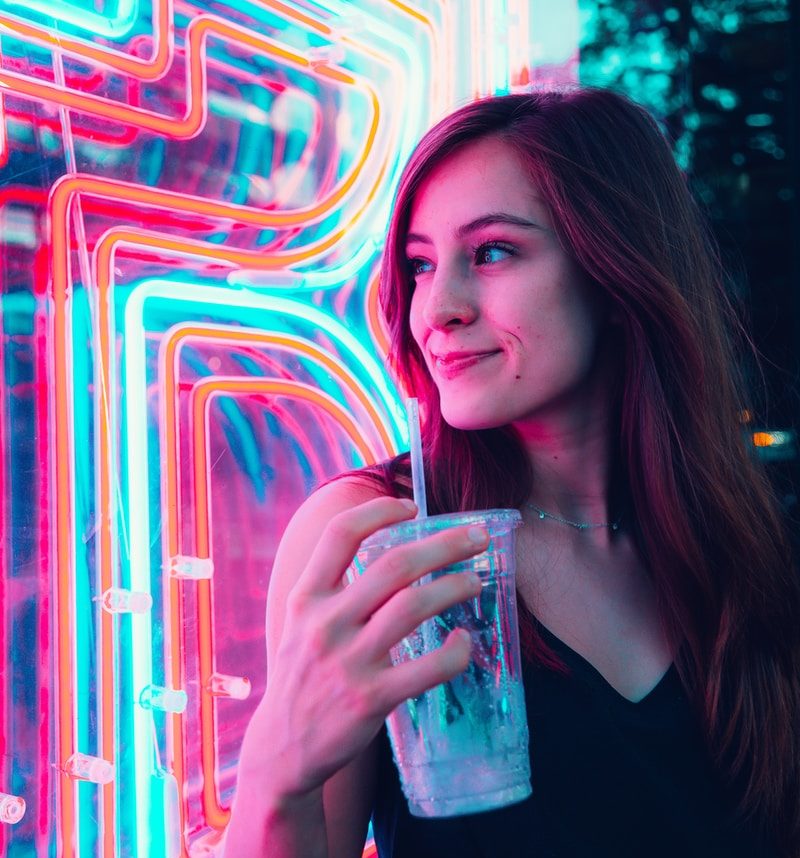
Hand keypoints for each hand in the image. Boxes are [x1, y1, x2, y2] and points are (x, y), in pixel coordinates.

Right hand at [244, 495, 487, 799]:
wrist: (283, 747)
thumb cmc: (303, 673)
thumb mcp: (300, 622)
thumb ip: (331, 587)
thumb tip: (384, 546)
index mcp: (305, 597)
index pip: (340, 535)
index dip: (379, 511)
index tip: (412, 506)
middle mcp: (324, 623)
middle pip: (394, 565)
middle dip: (444, 544)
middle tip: (477, 537)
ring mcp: (348, 662)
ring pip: (413, 606)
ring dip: (454, 587)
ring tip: (475, 581)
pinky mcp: (371, 699)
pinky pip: (427, 668)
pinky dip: (455, 651)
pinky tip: (465, 641)